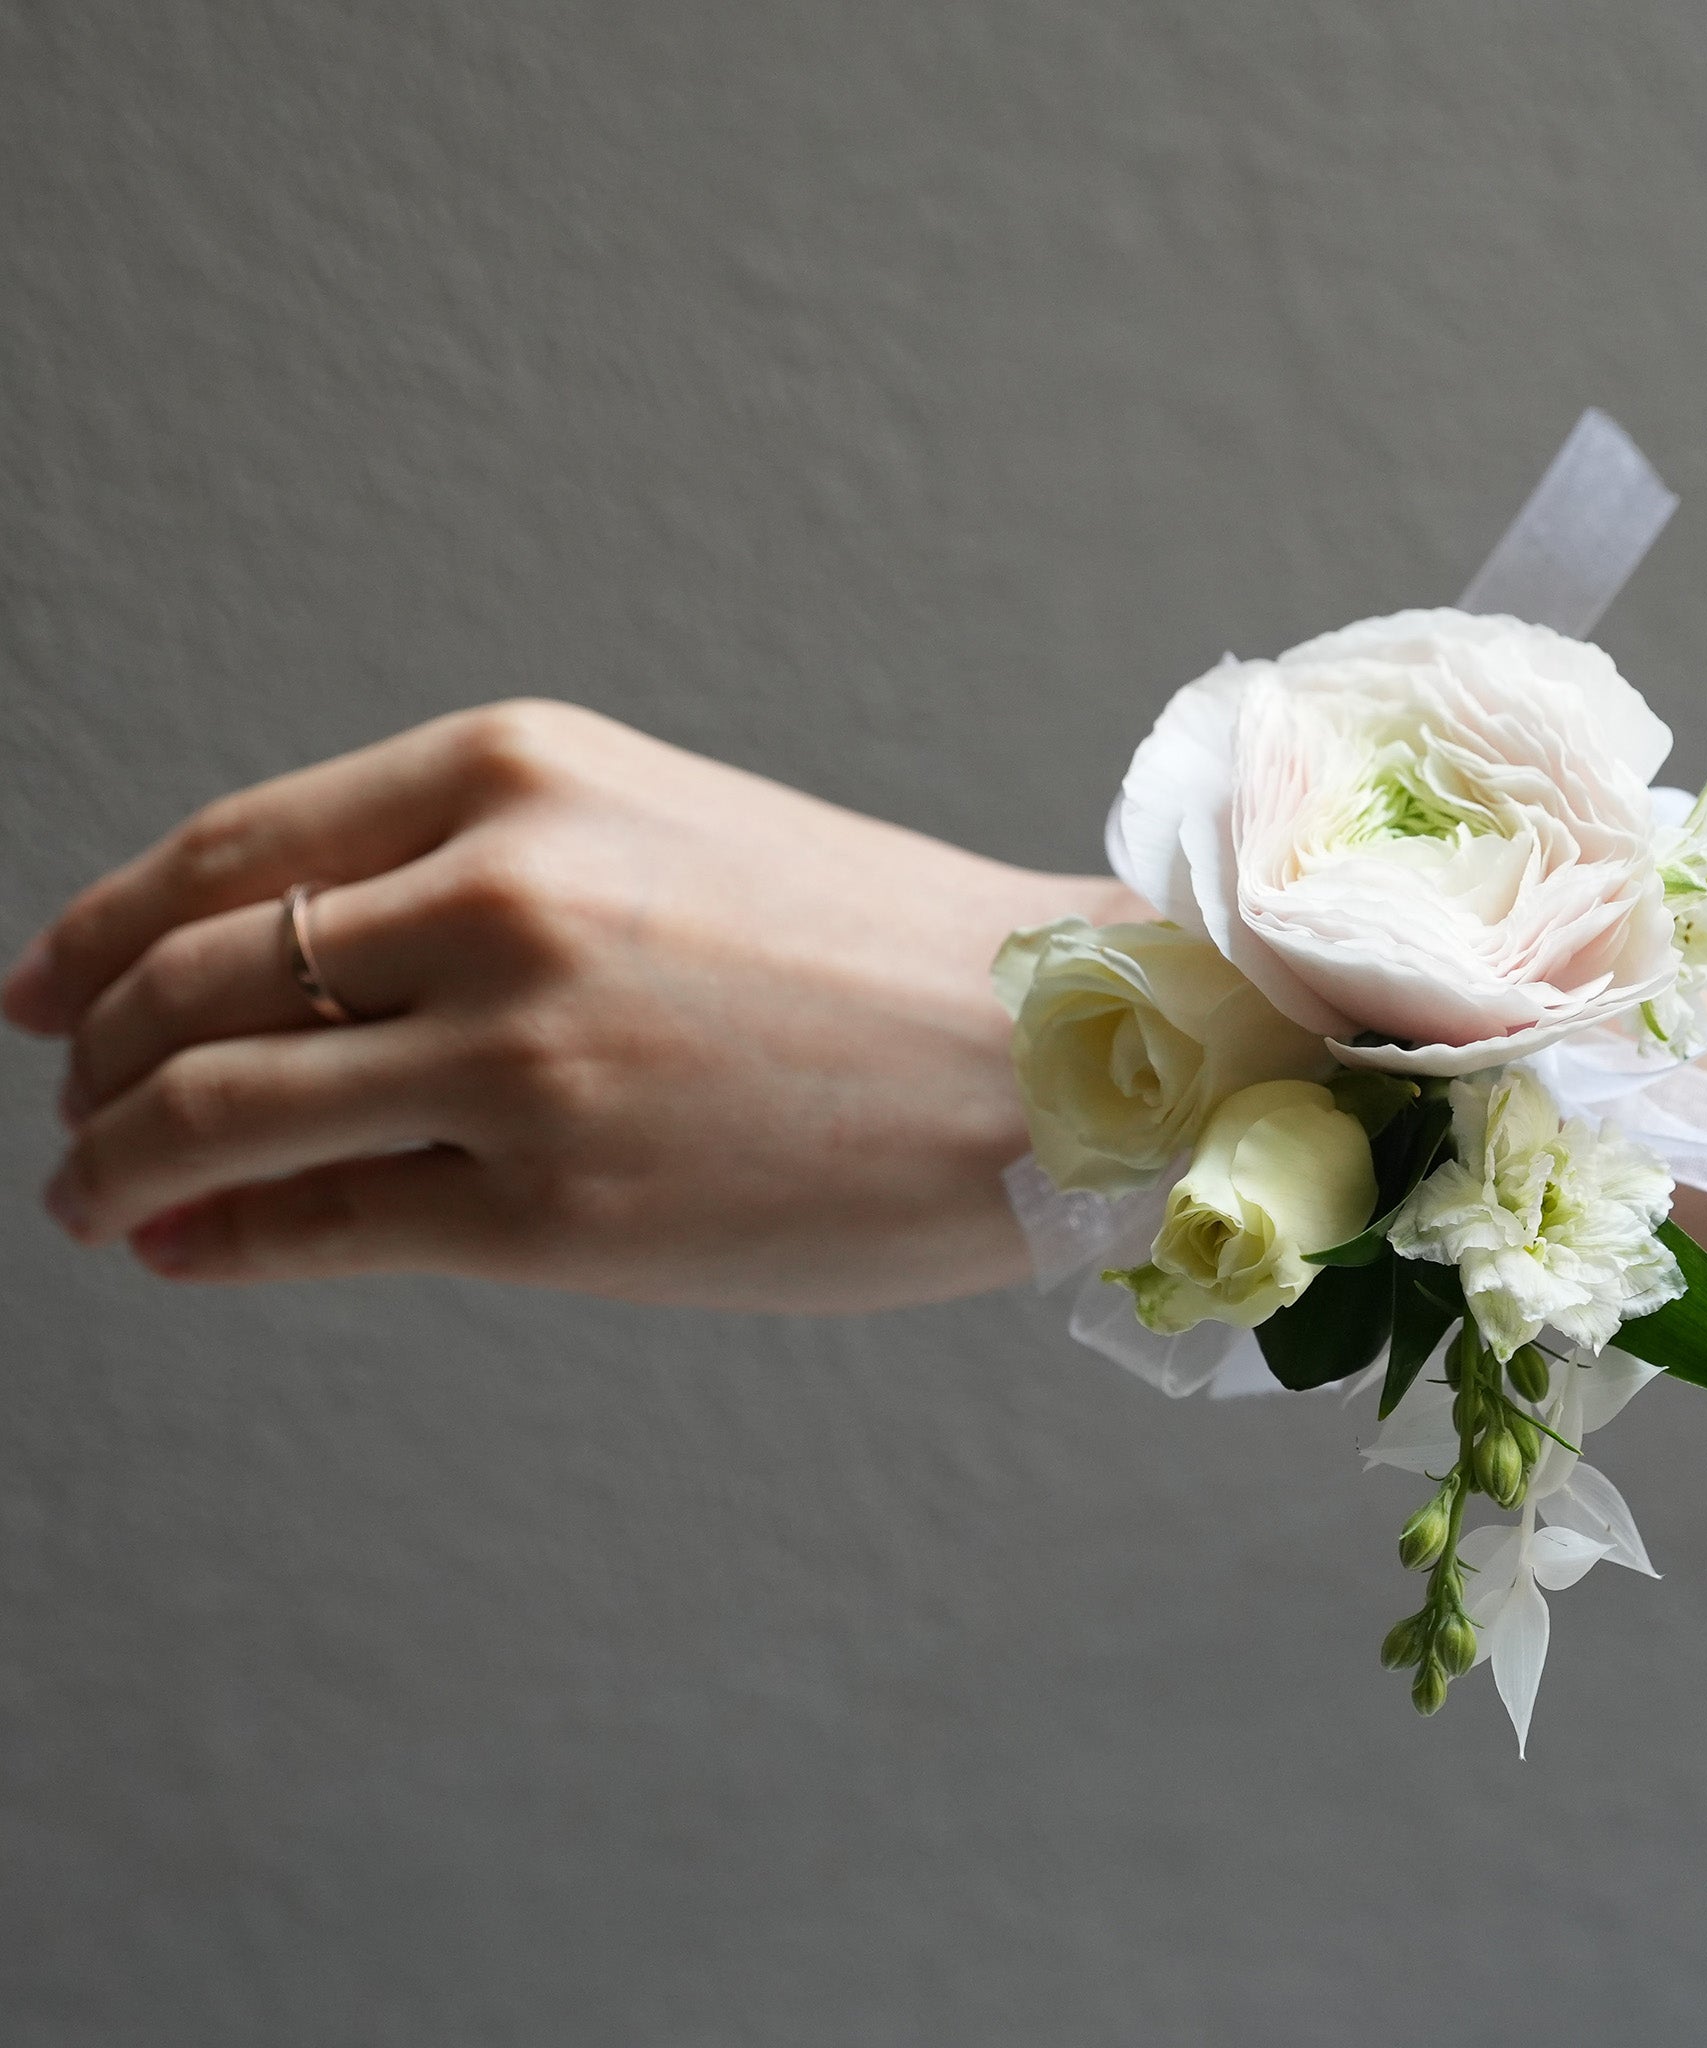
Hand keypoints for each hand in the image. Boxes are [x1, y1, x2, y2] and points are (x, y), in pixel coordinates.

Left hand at [6, 701, 1140, 1309]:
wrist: (1056, 1053)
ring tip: (95, 1196)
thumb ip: (463, 889)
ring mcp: (518, 1052)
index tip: (46, 992)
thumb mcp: (663, 845)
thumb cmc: (876, 951)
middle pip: (191, 975)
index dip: (102, 930)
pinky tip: (183, 1250)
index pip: (232, 851)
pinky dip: (210, 1239)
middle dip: (95, 1055)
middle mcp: (497, 893)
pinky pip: (310, 1224)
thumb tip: (235, 1011)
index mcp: (524, 772)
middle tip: (74, 1107)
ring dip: (112, 1159)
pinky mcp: (551, 1205)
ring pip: (207, 1103)